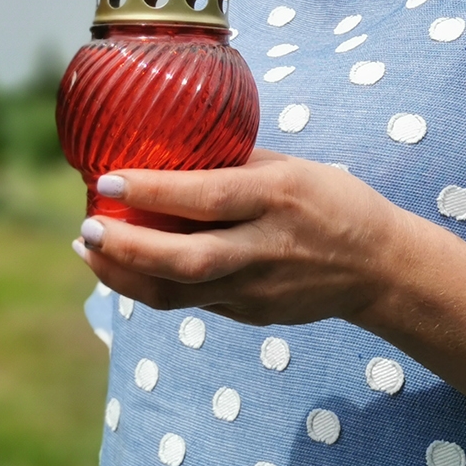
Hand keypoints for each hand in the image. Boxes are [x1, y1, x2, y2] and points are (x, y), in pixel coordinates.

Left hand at [72, 150, 408, 326]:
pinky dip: (150, 285)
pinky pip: (190, 302)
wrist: (379, 267)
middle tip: (86, 228)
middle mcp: (266, 247)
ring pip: (178, 293)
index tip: (107, 178)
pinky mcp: (251, 315)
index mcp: (278, 197)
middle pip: (185, 259)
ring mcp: (257, 289)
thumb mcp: (289, 168)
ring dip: (124, 275)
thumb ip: (233, 165)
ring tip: (88, 251)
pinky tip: (124, 266)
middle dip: (127, 247)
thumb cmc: (329, 201)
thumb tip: (168, 150)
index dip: (153, 190)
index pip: (206, 196)